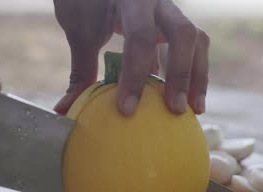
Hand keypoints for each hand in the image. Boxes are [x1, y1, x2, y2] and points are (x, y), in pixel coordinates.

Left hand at [54, 0, 208, 115]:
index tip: (126, 110)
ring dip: (197, 76)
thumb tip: (65, 110)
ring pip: (196, 39)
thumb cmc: (85, 2)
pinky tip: (192, 100)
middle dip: (180, 75)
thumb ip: (80, 69)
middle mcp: (157, 0)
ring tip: (194, 110)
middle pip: (182, 34)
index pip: (139, 37)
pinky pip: (195, 46)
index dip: (135, 76)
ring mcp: (170, 9)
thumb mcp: (80, 31)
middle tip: (174, 110)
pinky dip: (195, 72)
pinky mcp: (175, 22)